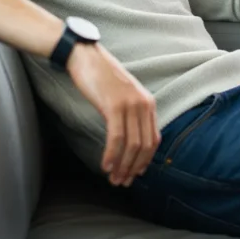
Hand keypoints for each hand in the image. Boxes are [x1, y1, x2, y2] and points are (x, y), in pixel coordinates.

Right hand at [67, 42, 160, 185]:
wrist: (85, 56)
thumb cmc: (101, 77)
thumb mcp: (123, 95)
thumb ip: (131, 114)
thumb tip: (130, 142)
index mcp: (148, 103)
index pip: (153, 140)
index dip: (145, 161)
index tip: (135, 174)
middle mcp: (143, 104)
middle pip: (144, 146)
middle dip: (133, 168)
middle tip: (121, 182)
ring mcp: (130, 104)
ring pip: (131, 145)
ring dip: (122, 166)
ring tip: (113, 179)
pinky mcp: (114, 105)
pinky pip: (116, 137)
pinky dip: (112, 155)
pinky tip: (105, 165)